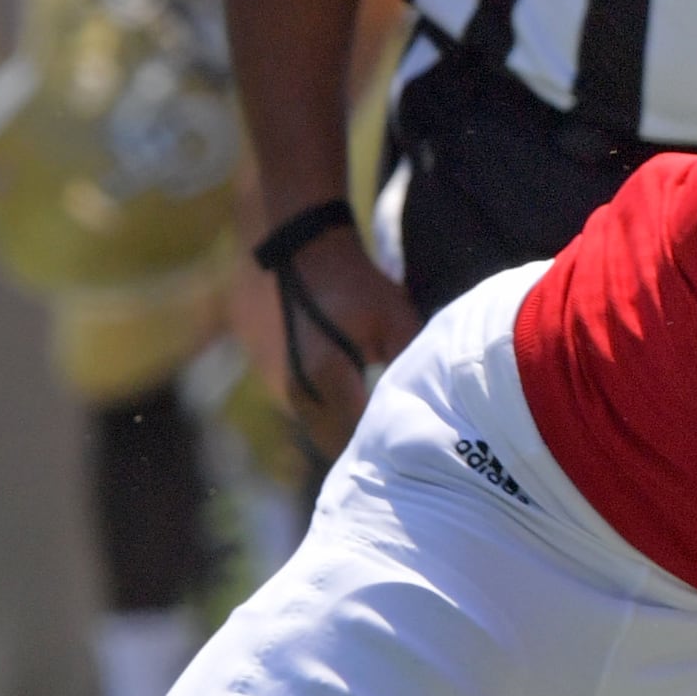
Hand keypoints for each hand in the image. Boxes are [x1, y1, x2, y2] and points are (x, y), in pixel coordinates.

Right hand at [257, 224, 422, 443]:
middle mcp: (294, 391)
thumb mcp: (397, 320)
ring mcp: (274, 382)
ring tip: (372, 413)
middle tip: (396, 442)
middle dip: (362, 443)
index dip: (386, 449)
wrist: (295, 243)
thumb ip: (411, 367)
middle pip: (332, 441)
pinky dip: (321, 402)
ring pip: (314, 422)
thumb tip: (433, 406)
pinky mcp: (264, 369)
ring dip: (339, 422)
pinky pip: (299, 401)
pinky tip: (345, 385)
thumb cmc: (354, 281)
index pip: (359, 439)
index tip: (411, 452)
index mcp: (326, 381)